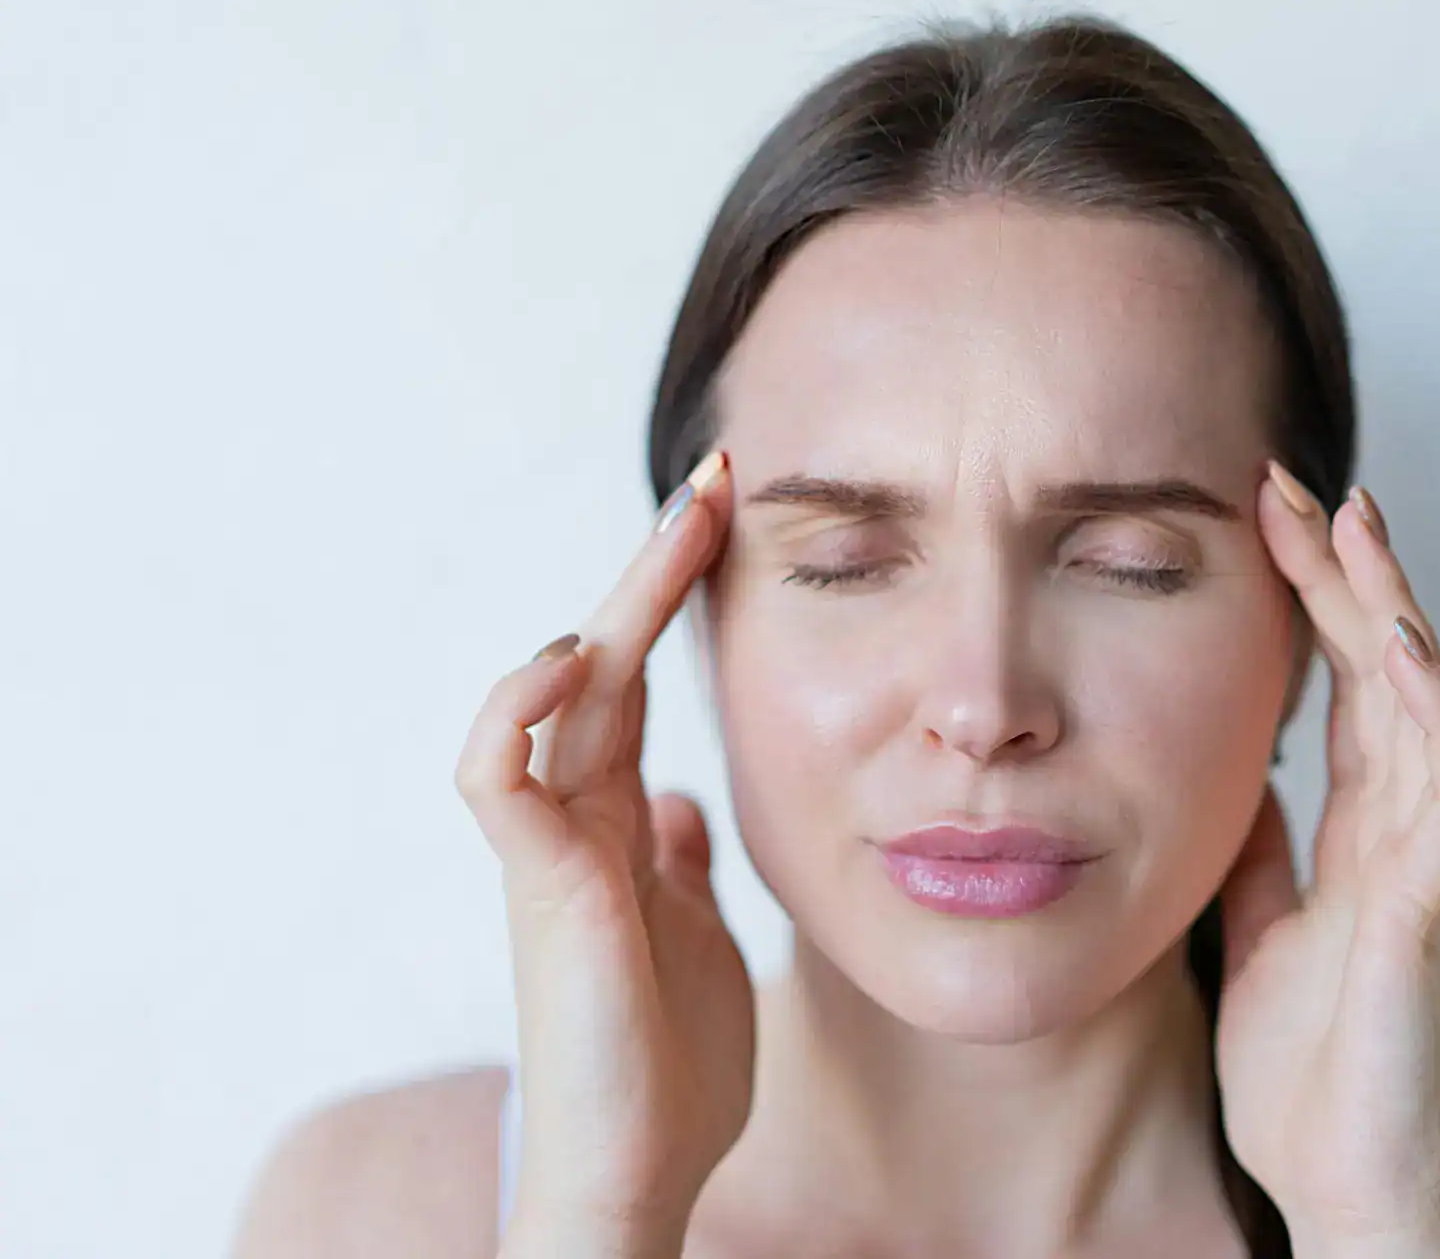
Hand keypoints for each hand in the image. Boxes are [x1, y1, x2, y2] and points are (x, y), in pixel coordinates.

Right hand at [454, 451, 752, 1253]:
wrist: (639, 1171)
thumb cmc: (667, 1068)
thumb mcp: (699, 935)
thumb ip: (679, 863)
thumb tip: (681, 807)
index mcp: (620, 824)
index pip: (639, 682)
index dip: (675, 601)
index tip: (730, 519)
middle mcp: (579, 819)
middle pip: (605, 662)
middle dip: (655, 568)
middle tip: (713, 479)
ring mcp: (553, 849)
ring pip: (556, 693)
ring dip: (612, 606)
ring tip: (677, 533)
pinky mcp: (539, 887)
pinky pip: (498, 775)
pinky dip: (519, 707)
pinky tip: (575, 659)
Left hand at [1213, 466, 1439, 1256]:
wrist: (1340, 1183)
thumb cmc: (1308, 1072)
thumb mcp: (1257, 935)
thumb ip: (1262, 859)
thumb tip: (1243, 787)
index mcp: (1357, 837)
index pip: (1344, 693)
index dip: (1313, 606)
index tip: (1265, 522)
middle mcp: (1400, 834)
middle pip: (1386, 675)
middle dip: (1348, 575)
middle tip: (1298, 484)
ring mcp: (1425, 866)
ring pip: (1428, 709)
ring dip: (1396, 611)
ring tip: (1355, 523)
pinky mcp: (1432, 911)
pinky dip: (1436, 716)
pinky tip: (1406, 650)